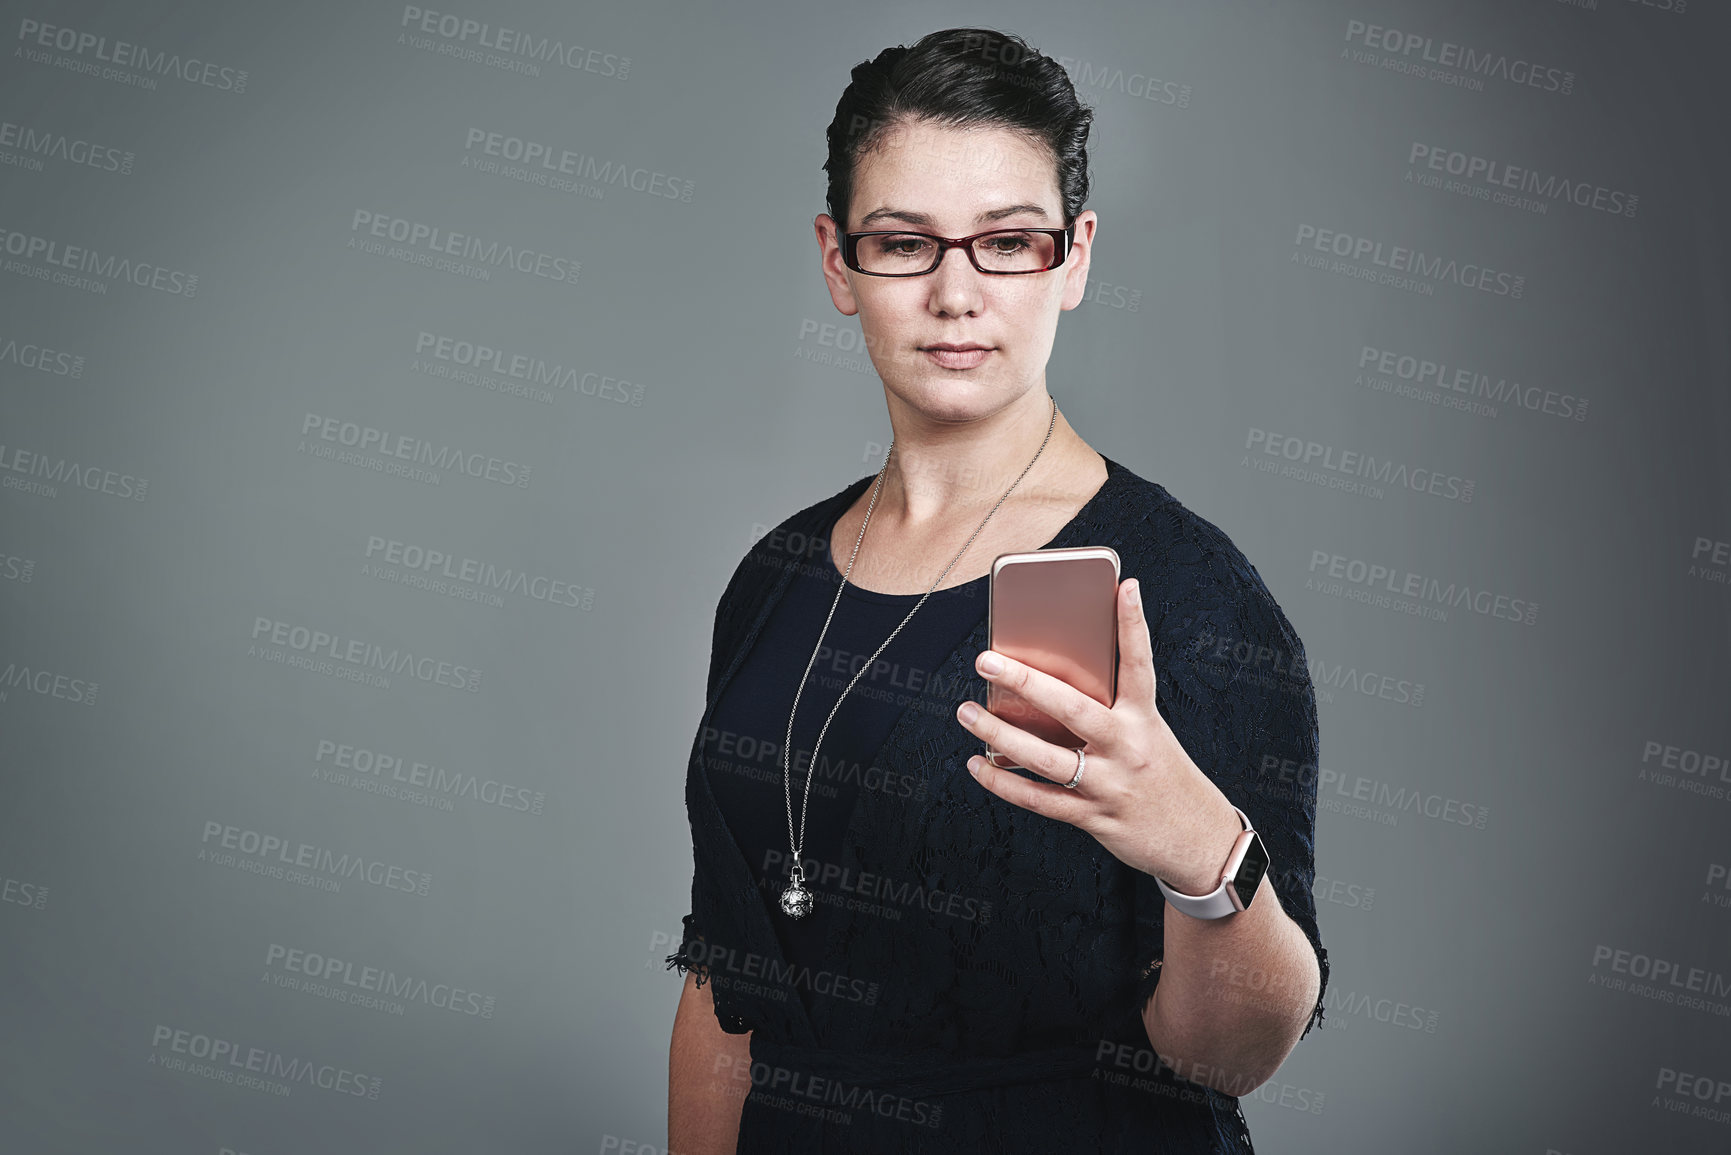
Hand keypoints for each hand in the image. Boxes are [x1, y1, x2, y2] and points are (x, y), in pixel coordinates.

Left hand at [955, 577, 1242, 893]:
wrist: (1198, 839)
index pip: (1139, 666)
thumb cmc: (1162, 775)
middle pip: (1074, 710)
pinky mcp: (1094, 817)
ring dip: (1000, 736)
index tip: (1125, 587)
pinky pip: (1040, 800)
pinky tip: (978, 765)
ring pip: (1047, 759)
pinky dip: (1005, 784)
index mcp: (1145, 720)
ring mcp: (1110, 785)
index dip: (1133, 626)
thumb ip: (1110, 708)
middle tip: (986, 660)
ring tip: (968, 712)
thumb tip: (1051, 681)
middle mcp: (1128, 748)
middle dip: (1027, 682)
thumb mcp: (1150, 734)